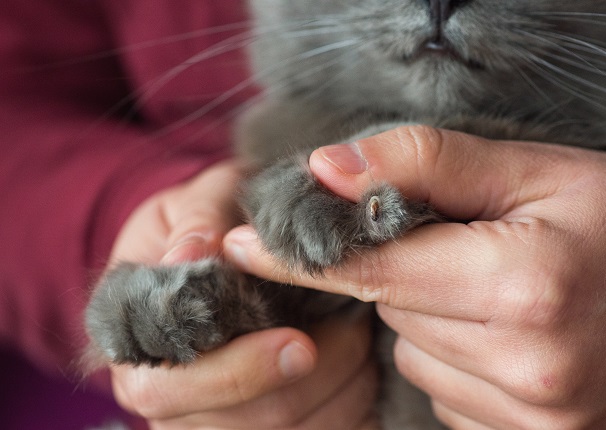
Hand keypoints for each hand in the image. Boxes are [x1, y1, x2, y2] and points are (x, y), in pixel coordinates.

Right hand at [106, 161, 377, 428]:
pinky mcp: (252, 424)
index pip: (166, 389)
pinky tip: (359, 363)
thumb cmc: (210, 219)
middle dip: (308, 382)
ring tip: (358, 334)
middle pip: (239, 423)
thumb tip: (192, 254)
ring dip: (337, 389)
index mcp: (134, 339)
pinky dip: (349, 403)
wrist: (219, 244)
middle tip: (354, 329)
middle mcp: (161, 393)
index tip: (300, 343)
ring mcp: (205, 419)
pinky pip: (317, 429)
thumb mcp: (202, 199)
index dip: (238, 373)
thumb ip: (199, 220)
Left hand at [224, 126, 605, 428]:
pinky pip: (450, 397)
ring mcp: (537, 415)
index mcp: (526, 285)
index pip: (376, 270)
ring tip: (503, 291)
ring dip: (437, 321)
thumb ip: (427, 165)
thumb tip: (329, 170)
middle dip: (407, 276)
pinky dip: (461, 361)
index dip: (306, 255)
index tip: (245, 244)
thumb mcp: (536, 170)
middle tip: (466, 246)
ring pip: (418, 358)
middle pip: (395, 314)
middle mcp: (528, 364)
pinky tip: (512, 337)